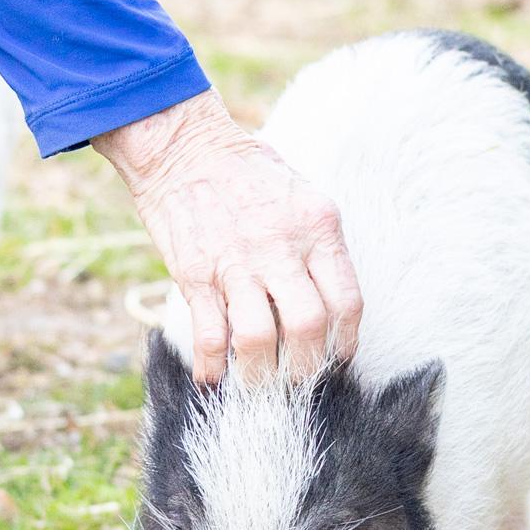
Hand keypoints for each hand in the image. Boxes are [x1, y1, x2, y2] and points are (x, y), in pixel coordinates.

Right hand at [92, 90, 362, 384]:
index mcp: (317, 227)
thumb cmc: (248, 173)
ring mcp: (236, 262)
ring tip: (259, 383)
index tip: (337, 358)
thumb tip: (332, 307)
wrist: (183, 145)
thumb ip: (320, 247)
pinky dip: (212, 367)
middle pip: (308, 327)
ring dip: (260, 374)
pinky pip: (209, 335)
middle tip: (299, 379)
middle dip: (306, 366)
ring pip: (259, 339)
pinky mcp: (195, 274)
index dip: (346, 342)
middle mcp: (281, 247)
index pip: (347, 302)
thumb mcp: (303, 197)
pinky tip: (213, 379)